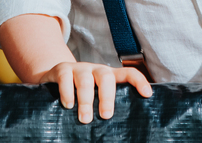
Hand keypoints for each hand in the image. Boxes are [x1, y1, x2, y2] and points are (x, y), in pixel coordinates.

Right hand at [38, 61, 152, 122]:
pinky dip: (67, 92)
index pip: (127, 73)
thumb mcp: (94, 98)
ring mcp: (79, 68)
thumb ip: (104, 108)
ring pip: (85, 79)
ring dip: (86, 100)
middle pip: (106, 76)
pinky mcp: (62, 69)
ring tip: (85, 119)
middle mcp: (95, 70)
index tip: (147, 94)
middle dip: (107, 97)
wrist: (53, 79)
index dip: (139, 81)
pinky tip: (68, 105)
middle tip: (106, 116)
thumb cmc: (79, 95)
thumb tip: (117, 132)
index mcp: (108, 77)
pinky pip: (66, 78)